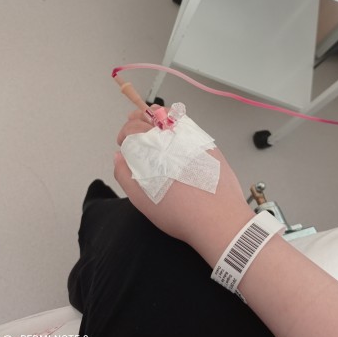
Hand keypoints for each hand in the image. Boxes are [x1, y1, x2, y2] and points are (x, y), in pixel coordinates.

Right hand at [114, 108, 254, 266]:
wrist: (219, 219)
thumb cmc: (181, 214)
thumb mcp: (143, 200)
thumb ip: (125, 176)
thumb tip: (118, 157)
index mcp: (154, 151)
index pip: (133, 128)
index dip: (124, 132)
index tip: (123, 141)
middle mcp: (173, 139)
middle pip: (151, 118)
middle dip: (137, 121)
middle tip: (132, 127)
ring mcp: (193, 139)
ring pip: (171, 118)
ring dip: (157, 119)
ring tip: (151, 126)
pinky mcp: (208, 144)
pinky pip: (189, 126)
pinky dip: (177, 125)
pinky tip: (173, 135)